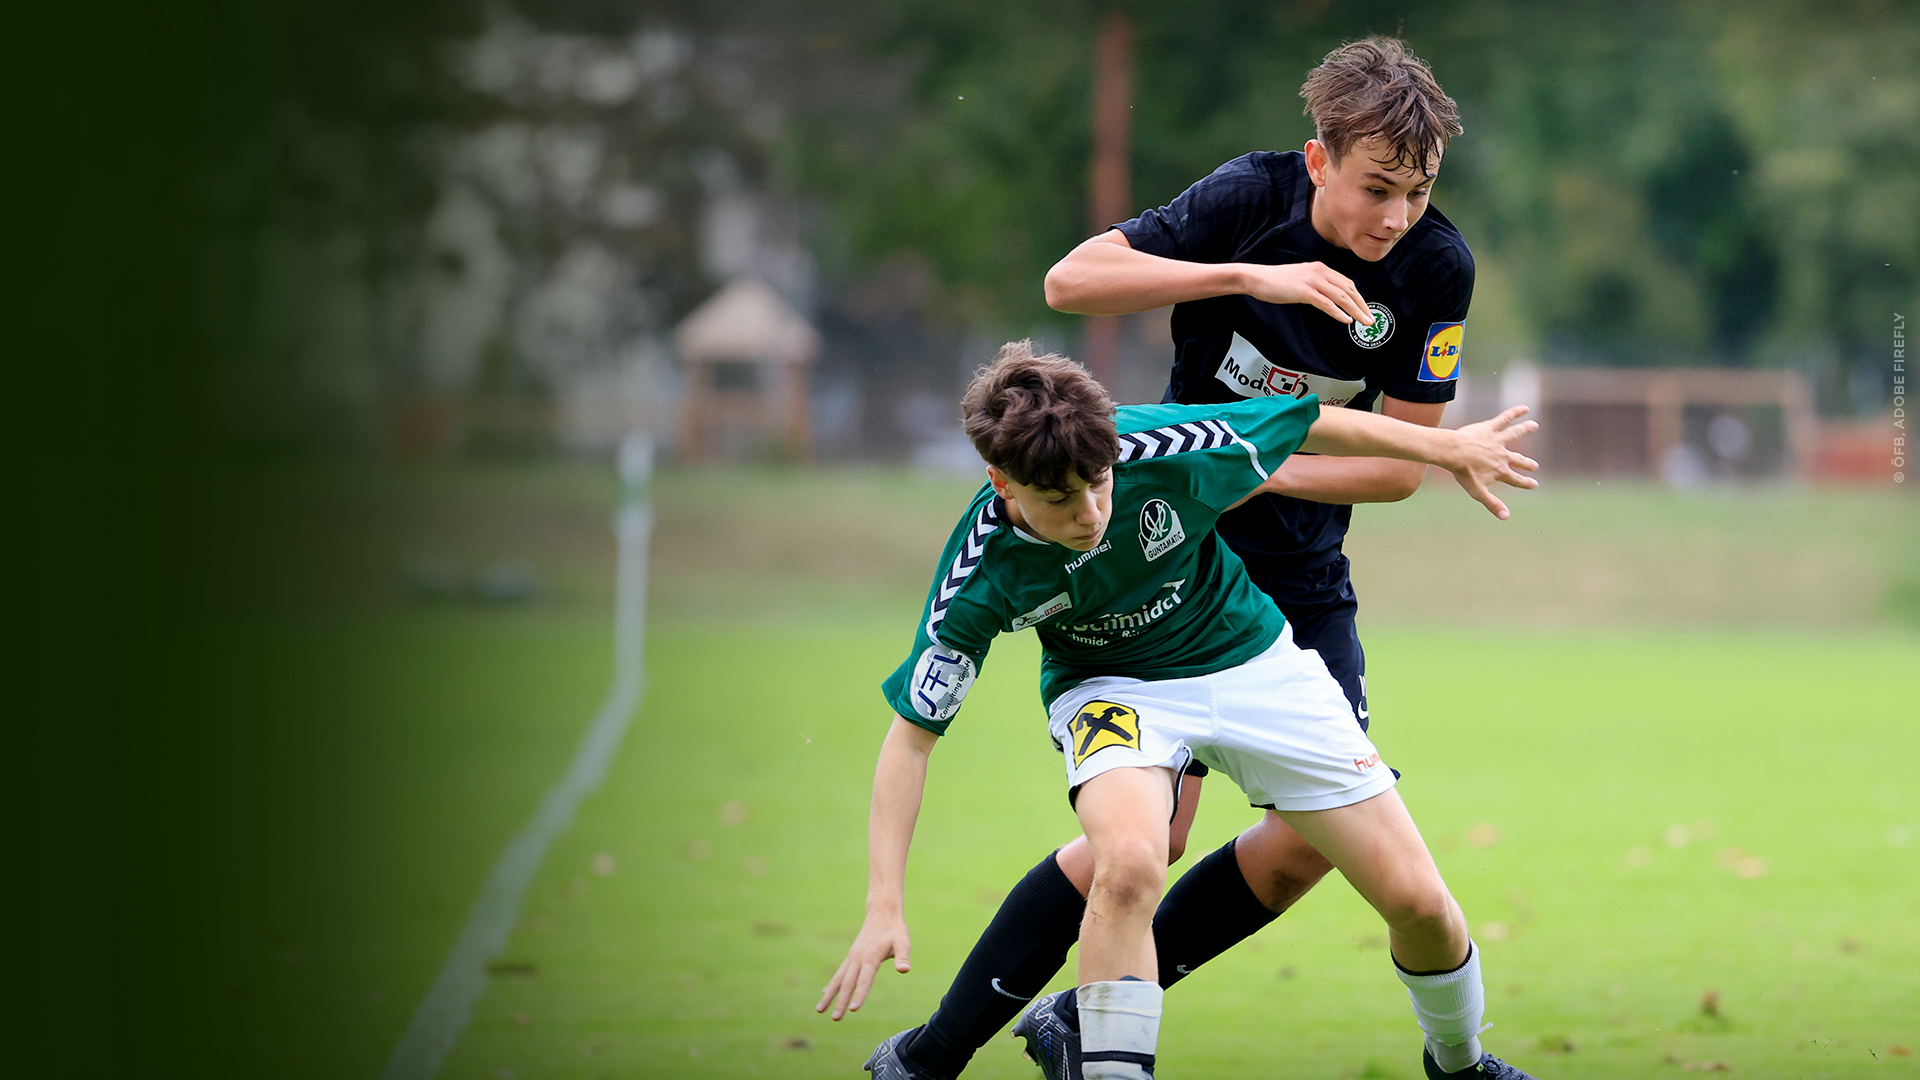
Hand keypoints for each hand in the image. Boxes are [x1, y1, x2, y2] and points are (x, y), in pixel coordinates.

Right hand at [816, 909, 911, 1020]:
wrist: (882, 914)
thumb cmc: (895, 930)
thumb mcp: (903, 942)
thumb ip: (903, 957)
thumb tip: (905, 970)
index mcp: (870, 957)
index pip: (864, 980)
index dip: (859, 995)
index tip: (853, 1010)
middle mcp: (857, 958)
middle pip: (848, 983)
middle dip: (841, 1002)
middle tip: (835, 1019)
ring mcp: (852, 957)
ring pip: (838, 979)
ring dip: (829, 995)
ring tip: (819, 1010)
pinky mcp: (851, 956)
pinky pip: (839, 973)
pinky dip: (831, 984)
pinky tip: (825, 993)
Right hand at [1239, 262, 1372, 325]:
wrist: (1258, 278)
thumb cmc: (1276, 281)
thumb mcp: (1301, 278)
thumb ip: (1316, 284)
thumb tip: (1326, 297)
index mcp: (1321, 268)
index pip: (1347, 283)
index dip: (1359, 297)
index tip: (1365, 309)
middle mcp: (1320, 272)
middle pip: (1349, 289)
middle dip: (1362, 305)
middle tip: (1370, 319)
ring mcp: (1312, 281)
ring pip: (1341, 297)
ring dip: (1355, 311)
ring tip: (1363, 322)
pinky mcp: (1304, 291)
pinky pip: (1326, 303)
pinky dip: (1338, 312)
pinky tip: (1345, 320)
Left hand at [1440, 406, 1539, 518]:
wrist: (1453, 453)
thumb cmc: (1463, 473)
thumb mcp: (1478, 491)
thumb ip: (1492, 504)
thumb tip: (1506, 518)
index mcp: (1500, 471)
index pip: (1516, 479)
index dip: (1525, 483)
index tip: (1534, 484)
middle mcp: (1502, 455)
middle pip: (1517, 460)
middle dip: (1526, 464)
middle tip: (1534, 465)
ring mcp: (1497, 440)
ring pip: (1515, 434)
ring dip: (1525, 429)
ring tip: (1534, 425)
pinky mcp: (1490, 428)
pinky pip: (1505, 418)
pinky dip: (1515, 413)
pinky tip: (1524, 408)